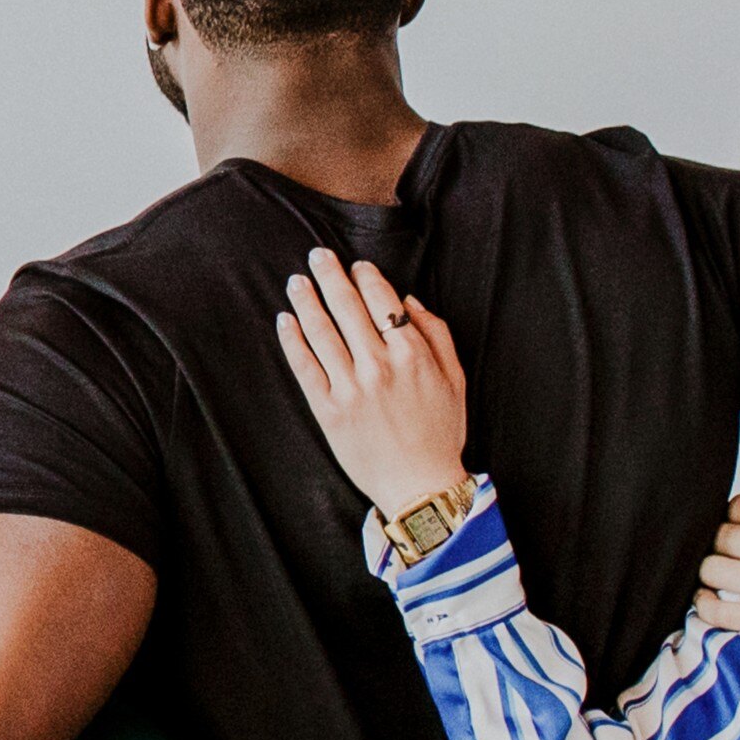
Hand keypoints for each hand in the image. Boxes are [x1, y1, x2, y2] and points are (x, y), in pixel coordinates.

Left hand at [276, 250, 469, 519]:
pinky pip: (304, 367)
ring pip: (321, 333)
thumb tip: (408, 301)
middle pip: (347, 309)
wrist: (419, 484)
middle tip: (316, 255)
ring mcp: (351, 388)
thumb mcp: (455, 379)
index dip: (366, 278)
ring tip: (295, 281)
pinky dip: (292, 340)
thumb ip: (436, 335)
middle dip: (330, 277)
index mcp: (412, 355)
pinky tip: (284, 320)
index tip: (356, 265)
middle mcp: (379, 366)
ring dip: (306, 301)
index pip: (383, 302)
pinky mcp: (328, 410)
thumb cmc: (441, 431)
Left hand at [694, 464, 739, 657]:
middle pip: (721, 537)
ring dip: (712, 571)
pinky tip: (711, 600)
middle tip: (736, 551)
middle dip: (724, 542)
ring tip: (723, 574)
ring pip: (712, 570)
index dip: (738, 516)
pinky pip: (717, 611)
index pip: (738, 507)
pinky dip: (705, 605)